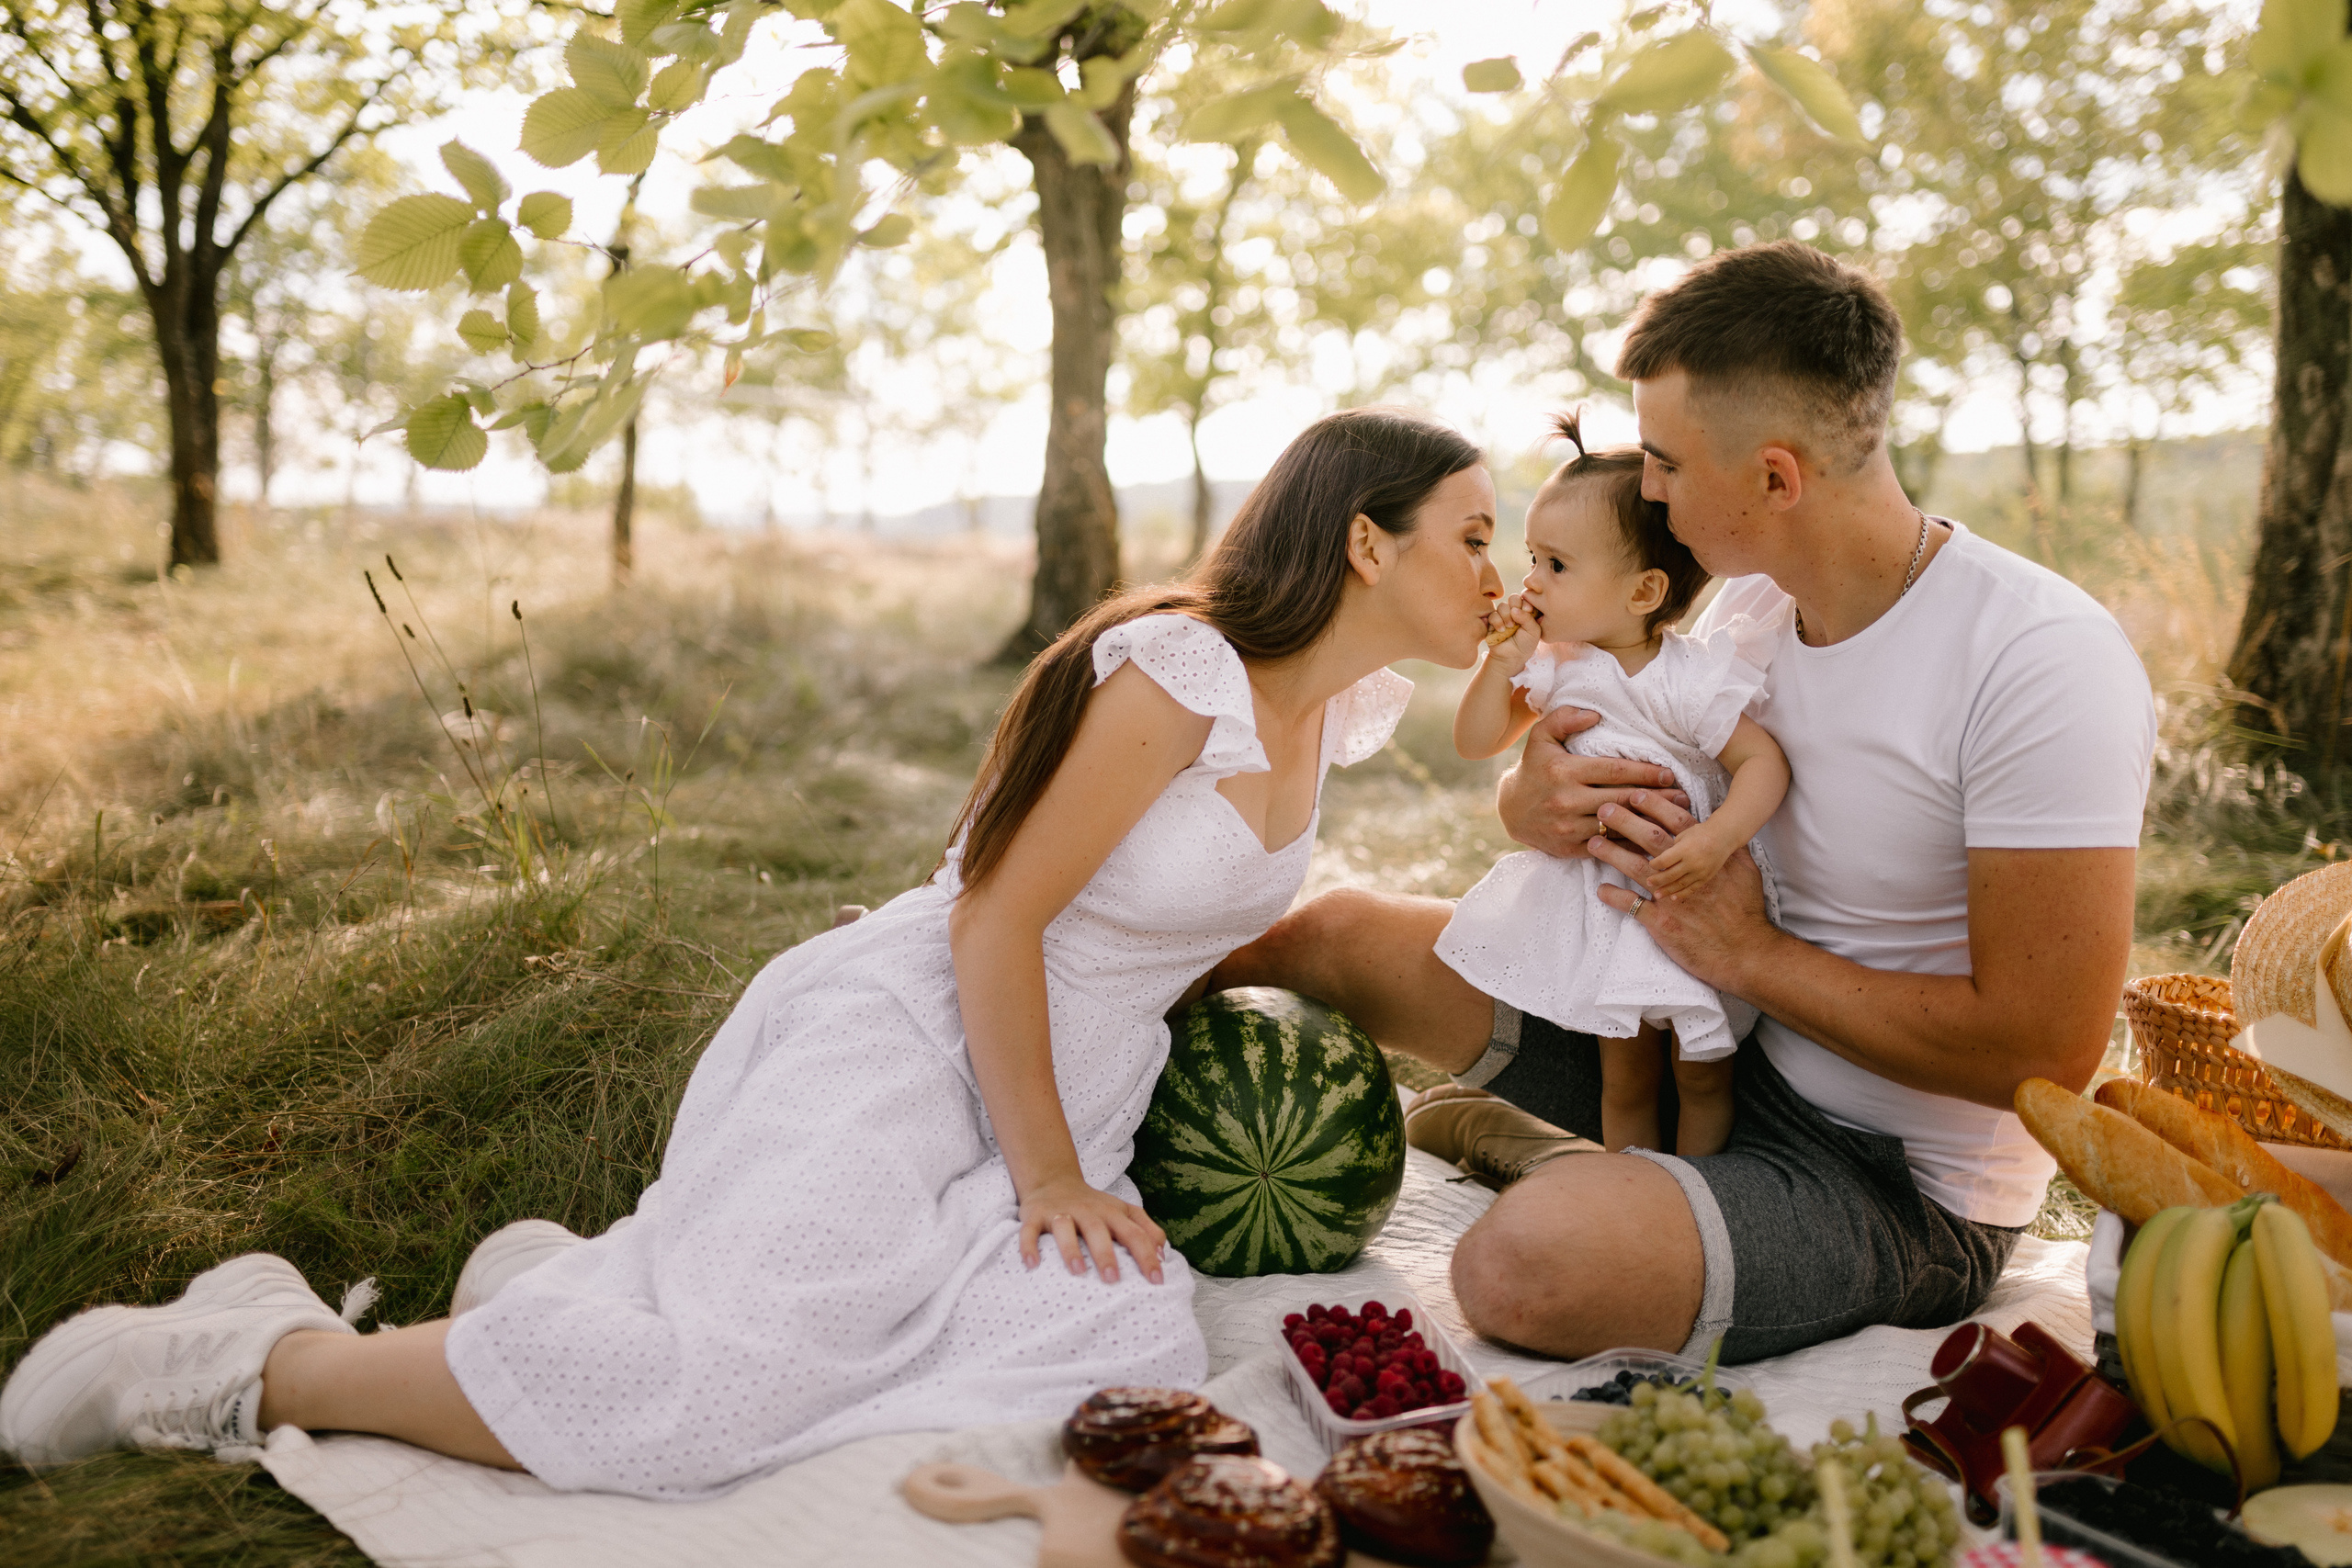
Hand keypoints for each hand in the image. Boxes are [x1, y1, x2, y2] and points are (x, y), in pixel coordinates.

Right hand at [1018, 1172, 1166, 1284]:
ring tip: (1078, 1272)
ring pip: (1065, 1228)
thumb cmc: (1094, 1206)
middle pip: (1099, 1230)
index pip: (1134, 1234)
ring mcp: (1060, 1212)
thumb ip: (1146, 1229)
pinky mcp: (1035, 1215)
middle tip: (1113, 1280)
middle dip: (1106, 1254)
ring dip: (1071, 1249)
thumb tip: (1164, 1253)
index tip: (1157, 1281)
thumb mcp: (1123, 1211)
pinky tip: (1032, 1265)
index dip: (1147, 1256)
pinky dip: (1029, 1247)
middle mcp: (1088, 1211)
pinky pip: (1029, 1231)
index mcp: (1113, 1213)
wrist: (1053, 1180)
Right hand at [1480, 595, 1539, 673]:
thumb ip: (1528, 618)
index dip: (1526, 603)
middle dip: (1515, 605)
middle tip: (1517, 617)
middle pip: (1513, 598)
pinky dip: (1497, 621)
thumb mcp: (1533, 632)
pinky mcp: (1493, 622)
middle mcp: (1515, 613)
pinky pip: (1492, 615)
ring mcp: (1503, 617)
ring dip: (1506, 615)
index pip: (1526, 599)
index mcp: (1527, 613)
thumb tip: (1514, 609)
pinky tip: (1501, 630)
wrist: (1511, 657)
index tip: (1528, 610)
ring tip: (1509, 627)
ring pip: (1502, 606)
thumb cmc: (1525, 645)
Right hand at [1494, 707, 1687, 857]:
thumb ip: (1565, 719)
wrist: (1510, 809)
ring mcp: (1568, 827)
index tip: (1669, 773)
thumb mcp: (1541, 737)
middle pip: (1621, 800)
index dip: (1644, 772)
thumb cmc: (1534, 768)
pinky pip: (1606, 847)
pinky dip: (1630, 844)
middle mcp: (1566, 801)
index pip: (1614, 771)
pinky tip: (1650, 839)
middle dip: (1655, 799)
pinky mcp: (1569, 848)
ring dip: (1647, 824)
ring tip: (1674, 819)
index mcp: (1564, 771)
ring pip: (1617, 827)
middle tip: (1682, 797)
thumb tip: (1595, 714)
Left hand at [1588, 793, 1775, 991]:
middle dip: (1625, 821)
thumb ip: (1732, 849)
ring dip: (1612, 853)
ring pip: (1636, 868)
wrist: (1746, 951)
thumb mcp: (1746, 872)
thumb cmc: (1747, 910)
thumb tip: (1725, 831)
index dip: (1654, 806)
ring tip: (1593, 843)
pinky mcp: (1663, 923)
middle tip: (1604, 809)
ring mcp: (1672, 897)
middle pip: (1651, 839)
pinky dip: (1615, 897)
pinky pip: (1633, 907)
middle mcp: (1687, 872)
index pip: (1677, 823)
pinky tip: (1601, 890)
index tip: (1634, 793)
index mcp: (1706, 857)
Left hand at [1646, 826, 1731, 897]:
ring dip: (1667, 890)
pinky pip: (1692, 888)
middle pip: (1670, 875)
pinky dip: (1682, 894)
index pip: (1664, 861)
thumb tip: (1662, 862)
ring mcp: (1700, 872)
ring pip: (1680, 884)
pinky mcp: (1706, 877)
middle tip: (1648, 883)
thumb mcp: (1683, 836)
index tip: (1651, 865)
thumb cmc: (1701, 833)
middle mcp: (1692, 862)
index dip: (1655, 864)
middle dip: (1657, 880)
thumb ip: (1672, 849)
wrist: (1723, 837)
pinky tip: (1673, 897)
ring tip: (1657, 895)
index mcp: (1684, 849)